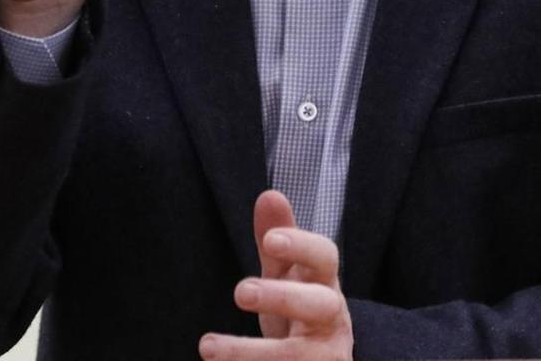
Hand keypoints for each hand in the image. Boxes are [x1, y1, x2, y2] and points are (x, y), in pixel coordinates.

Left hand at [200, 190, 353, 359]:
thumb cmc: (300, 311)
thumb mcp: (287, 276)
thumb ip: (278, 242)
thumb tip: (269, 194)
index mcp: (325, 283)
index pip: (325, 256)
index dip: (301, 246)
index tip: (270, 240)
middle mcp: (331, 318)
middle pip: (319, 303)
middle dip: (282, 297)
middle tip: (241, 292)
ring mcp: (325, 355)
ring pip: (298, 354)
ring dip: (252, 352)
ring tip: (208, 347)